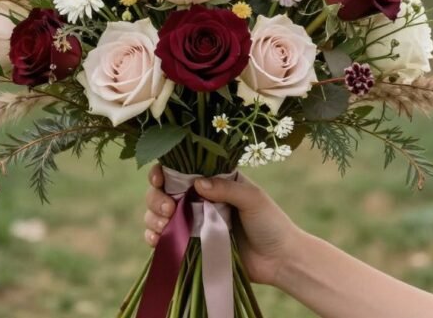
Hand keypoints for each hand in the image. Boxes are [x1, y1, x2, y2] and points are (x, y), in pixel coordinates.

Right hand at [143, 164, 302, 285]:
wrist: (279, 260)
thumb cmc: (271, 223)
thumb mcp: (253, 199)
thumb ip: (226, 188)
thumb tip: (196, 182)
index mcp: (213, 181)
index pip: (180, 170)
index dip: (163, 172)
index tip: (159, 180)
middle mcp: (199, 199)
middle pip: (164, 192)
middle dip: (156, 199)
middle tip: (168, 211)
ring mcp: (194, 222)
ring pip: (159, 214)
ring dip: (153, 218)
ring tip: (164, 227)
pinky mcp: (192, 245)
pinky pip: (166, 239)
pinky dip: (155, 238)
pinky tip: (156, 241)